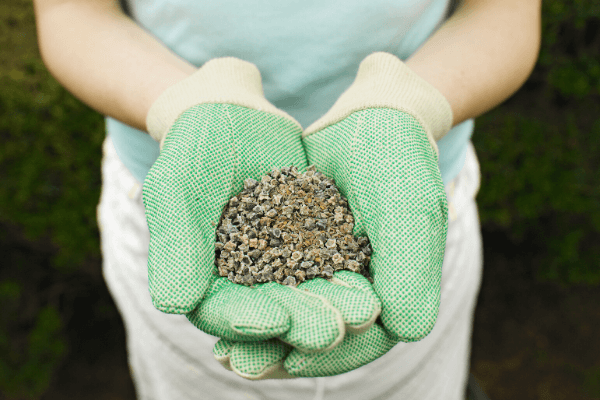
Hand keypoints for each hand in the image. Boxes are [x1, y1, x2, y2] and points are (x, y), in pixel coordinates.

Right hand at [142, 57, 379, 352]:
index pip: (221, 312)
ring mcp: (282, 263)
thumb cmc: (193, 147)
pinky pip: (335, 262)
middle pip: (272, 311)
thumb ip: (174, 242)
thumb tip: (173, 303)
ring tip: (364, 311)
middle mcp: (245, 281)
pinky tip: (375, 280)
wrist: (232, 115)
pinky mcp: (314, 243)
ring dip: (333, 306)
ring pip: (308, 293)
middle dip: (302, 322)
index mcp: (203, 280)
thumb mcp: (176, 187)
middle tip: (333, 329)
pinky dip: (352, 273)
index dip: (247, 321)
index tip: (276, 320)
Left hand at [214, 52, 451, 377]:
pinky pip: (269, 282)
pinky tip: (214, 306)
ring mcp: (324, 272)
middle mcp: (356, 290)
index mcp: (392, 292)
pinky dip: (247, 296)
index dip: (329, 356)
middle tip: (242, 365)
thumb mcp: (408, 209)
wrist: (371, 118)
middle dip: (282, 351)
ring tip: (225, 352)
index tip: (289, 360)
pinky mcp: (295, 251)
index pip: (364, 339)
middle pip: (319, 334)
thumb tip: (406, 331)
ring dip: (259, 334)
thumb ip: (411, 268)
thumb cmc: (400, 161)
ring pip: (291, 314)